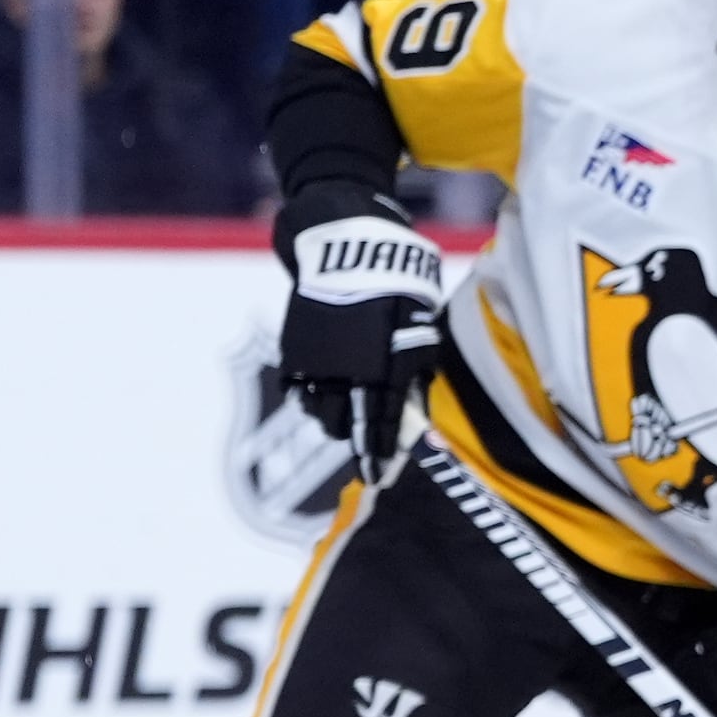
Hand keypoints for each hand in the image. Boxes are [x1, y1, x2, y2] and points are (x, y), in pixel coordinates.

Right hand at [273, 181, 443, 482]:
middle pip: (344, 426)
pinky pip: (300, 389)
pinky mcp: (295, 349)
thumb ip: (416, 365)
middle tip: (364, 449)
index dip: (377, 453)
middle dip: (355, 441)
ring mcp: (316, 362)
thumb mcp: (421, 323)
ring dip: (332, 421)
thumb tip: (415, 402)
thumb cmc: (398, 279)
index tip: (375, 475)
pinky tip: (323, 394)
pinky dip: (311, 397)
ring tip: (345, 420)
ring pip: (318, 412)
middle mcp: (347, 372)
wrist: (344, 241)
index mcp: (384, 368)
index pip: (380, 424)